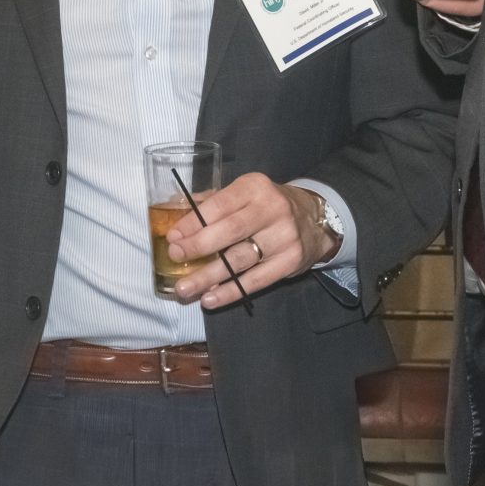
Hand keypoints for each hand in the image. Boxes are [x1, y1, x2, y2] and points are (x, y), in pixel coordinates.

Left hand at [164, 173, 333, 309]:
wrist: (313, 219)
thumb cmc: (265, 205)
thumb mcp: (243, 194)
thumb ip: (210, 202)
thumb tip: (172, 212)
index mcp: (254, 187)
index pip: (219, 205)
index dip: (193, 222)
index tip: (173, 237)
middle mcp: (272, 209)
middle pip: (230, 231)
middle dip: (198, 246)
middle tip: (174, 258)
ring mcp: (284, 237)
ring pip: (240, 260)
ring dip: (208, 276)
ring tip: (184, 288)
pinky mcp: (290, 261)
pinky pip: (256, 281)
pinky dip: (231, 291)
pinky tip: (210, 298)